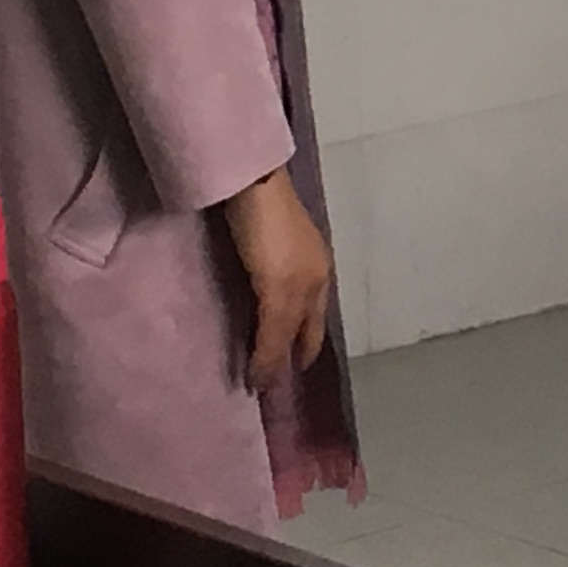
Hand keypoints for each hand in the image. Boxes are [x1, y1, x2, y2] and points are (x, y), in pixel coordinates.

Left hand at [220, 165, 334, 388]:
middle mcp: (311, 269)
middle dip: (291, 346)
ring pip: (285, 300)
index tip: (280, 386)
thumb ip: (272, 338)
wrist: (250, 180)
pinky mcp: (266, 235)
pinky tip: (248, 302)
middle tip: (267, 373)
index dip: (298, 359)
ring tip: (255, 344)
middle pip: (302, 319)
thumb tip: (266, 384)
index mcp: (319, 283)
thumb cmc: (268, 237)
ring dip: (273, 325)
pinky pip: (265, 282)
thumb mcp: (275, 293)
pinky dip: (260, 302)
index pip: (310, 334)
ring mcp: (291, 250)